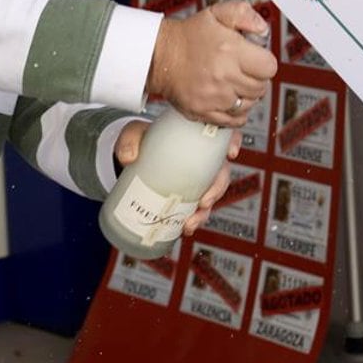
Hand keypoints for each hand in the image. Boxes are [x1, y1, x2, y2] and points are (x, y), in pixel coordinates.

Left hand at [111, 126, 244, 235]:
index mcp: (194, 137)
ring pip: (213, 194)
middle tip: (205, 201)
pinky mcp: (190, 194)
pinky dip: (194, 219)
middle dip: (218, 188)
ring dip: (205, 211)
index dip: (233, 142)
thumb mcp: (133, 134)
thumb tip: (129, 157)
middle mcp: (202, 158)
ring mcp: (198, 178)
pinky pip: (199, 208)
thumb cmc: (141, 141)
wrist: (135, 159)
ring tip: (191, 222)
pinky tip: (185, 228)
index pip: (222, 136)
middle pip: (222, 171)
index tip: (230, 154)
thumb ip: (129, 141)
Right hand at [148, 0, 276, 127]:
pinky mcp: (203, 111)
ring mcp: (213, 97)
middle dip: (256, 79)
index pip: (269, 68)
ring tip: (234, 84)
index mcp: (231, 51)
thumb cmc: (188, 36)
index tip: (256, 60)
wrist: (159, 55)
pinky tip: (230, 101)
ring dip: (246, 96)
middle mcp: (223, 76)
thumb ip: (245, 15)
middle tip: (244, 71)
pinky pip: (232, 121)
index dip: (264, 63)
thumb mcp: (217, 14)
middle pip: (260, 88)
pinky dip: (235, 113)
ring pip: (248, 105)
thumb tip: (263, 30)